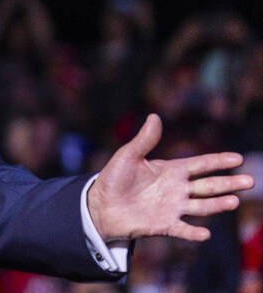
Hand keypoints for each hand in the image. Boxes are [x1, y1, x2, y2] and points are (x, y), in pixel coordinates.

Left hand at [87, 113, 252, 241]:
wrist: (102, 205)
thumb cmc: (115, 178)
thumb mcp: (128, 156)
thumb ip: (144, 140)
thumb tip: (154, 116)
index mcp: (171, 170)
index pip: (200, 164)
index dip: (218, 161)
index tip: (238, 158)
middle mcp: (177, 189)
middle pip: (208, 186)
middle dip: (228, 184)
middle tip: (249, 181)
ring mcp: (173, 208)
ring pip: (201, 206)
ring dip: (217, 205)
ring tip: (234, 201)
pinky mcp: (164, 225)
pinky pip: (182, 229)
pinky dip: (193, 232)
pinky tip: (204, 233)